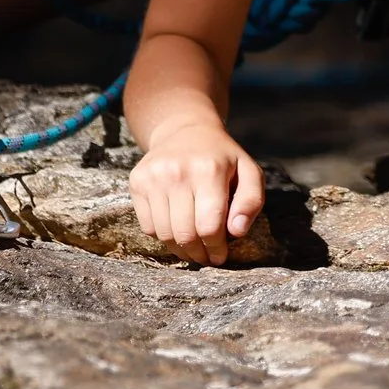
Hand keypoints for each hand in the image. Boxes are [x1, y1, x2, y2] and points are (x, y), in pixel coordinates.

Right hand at [129, 125, 264, 266]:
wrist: (185, 131)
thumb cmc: (222, 158)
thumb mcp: (249, 172)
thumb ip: (251, 201)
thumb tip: (237, 231)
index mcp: (209, 170)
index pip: (210, 225)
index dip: (216, 248)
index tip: (221, 256)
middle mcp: (178, 172)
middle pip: (186, 234)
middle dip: (199, 254)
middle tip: (207, 258)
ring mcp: (154, 177)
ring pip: (165, 234)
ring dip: (181, 250)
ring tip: (193, 249)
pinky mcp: (137, 182)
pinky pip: (148, 227)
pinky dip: (163, 237)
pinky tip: (176, 231)